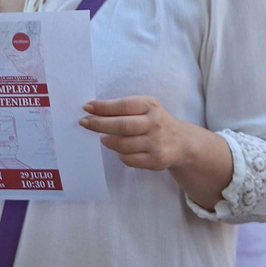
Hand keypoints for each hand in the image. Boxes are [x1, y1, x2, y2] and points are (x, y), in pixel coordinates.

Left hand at [80, 96, 197, 169]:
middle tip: (84, 122)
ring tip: (104, 137)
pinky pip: (128, 159)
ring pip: (122, 145)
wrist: (181, 142)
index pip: (125, 105)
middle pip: (122, 126)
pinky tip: (121, 149)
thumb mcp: (145, 107)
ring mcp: (156, 143)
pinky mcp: (155, 160)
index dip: (104, 107)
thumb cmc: (155, 121)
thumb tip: (92, 109)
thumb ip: (123, 108)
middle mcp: (155, 124)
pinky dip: (120, 154)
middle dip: (99, 124)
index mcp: (151, 106)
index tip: (87, 107)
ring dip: (108, 141)